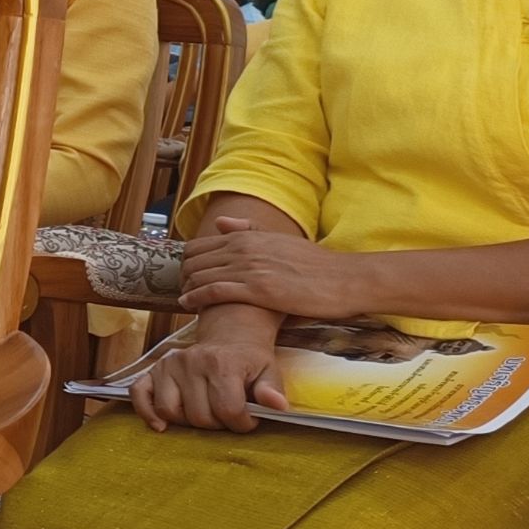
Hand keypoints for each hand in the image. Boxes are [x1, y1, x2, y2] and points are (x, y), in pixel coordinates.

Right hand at [129, 309, 287, 431]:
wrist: (230, 336)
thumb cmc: (250, 360)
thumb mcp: (269, 371)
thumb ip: (271, 390)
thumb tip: (277, 406)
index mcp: (221, 363)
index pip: (228, 410)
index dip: (241, 424)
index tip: (248, 420)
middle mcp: (191, 361)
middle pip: (199, 416)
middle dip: (217, 424)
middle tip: (227, 415)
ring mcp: (169, 365)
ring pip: (170, 411)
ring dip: (188, 421)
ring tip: (204, 412)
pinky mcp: (154, 369)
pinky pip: (140, 394)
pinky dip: (146, 412)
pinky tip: (160, 425)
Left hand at [183, 218, 368, 318]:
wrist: (346, 279)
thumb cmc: (316, 264)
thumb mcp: (281, 240)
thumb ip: (249, 231)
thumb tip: (220, 222)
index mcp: (247, 237)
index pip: (199, 246)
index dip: (187, 262)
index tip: (186, 275)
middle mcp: (244, 249)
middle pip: (194, 261)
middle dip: (183, 276)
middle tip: (182, 290)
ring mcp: (250, 268)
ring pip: (200, 276)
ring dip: (187, 289)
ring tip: (185, 300)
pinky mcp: (258, 289)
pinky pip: (215, 291)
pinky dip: (197, 298)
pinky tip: (189, 305)